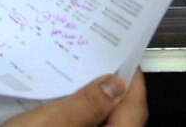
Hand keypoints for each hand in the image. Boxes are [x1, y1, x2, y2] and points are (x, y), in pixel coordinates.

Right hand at [2, 70, 146, 126]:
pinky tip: (64, 113)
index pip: (134, 115)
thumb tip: (114, 85)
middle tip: (102, 68)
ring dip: (94, 112)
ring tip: (81, 86)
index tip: (127, 64)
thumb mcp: (51, 124)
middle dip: (112, 97)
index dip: (133, 87)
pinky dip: (79, 125)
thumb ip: (86, 104)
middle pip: (119, 126)